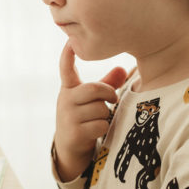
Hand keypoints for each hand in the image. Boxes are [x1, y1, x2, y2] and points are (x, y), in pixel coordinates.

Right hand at [54, 42, 127, 180]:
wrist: (68, 147)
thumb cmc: (83, 116)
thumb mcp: (91, 99)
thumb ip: (106, 84)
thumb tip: (123, 69)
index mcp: (69, 88)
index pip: (66, 69)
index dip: (67, 55)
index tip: (70, 41)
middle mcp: (65, 100)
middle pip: (93, 89)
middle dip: (108, 93)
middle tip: (113, 98)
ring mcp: (68, 117)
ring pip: (100, 109)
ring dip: (106, 114)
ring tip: (99, 118)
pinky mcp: (74, 133)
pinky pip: (100, 125)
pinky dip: (104, 127)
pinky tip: (97, 130)